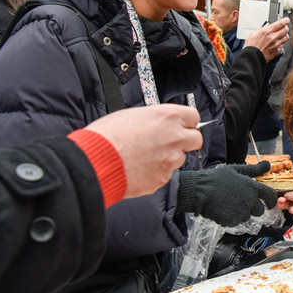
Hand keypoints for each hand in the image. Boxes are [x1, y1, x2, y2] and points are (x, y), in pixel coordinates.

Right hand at [84, 104, 201, 199]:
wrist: (96, 162)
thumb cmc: (107, 136)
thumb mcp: (132, 115)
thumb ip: (154, 119)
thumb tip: (160, 124)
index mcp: (168, 117)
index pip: (193, 117)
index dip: (186, 121)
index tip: (181, 124)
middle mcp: (175, 137)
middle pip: (195, 139)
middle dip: (185, 140)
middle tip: (169, 142)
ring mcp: (171, 160)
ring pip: (179, 158)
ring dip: (168, 157)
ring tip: (145, 156)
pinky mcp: (163, 178)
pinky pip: (165, 173)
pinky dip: (156, 171)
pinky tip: (139, 168)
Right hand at [176, 160, 277, 225]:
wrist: (199, 190)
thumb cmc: (216, 179)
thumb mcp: (236, 170)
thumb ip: (254, 169)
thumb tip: (268, 164)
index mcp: (252, 187)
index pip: (270, 196)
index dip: (272, 201)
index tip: (269, 204)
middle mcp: (249, 200)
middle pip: (259, 210)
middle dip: (253, 209)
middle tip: (239, 202)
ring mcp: (241, 211)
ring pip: (246, 217)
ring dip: (240, 213)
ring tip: (226, 203)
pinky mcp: (232, 220)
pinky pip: (235, 222)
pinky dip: (229, 218)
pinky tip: (221, 209)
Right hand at [243, 17, 289, 60]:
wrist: (252, 58)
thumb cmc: (251, 46)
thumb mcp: (254, 34)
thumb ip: (262, 29)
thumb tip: (267, 25)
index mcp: (267, 31)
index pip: (281, 23)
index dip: (285, 20)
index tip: (286, 20)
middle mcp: (273, 37)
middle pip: (286, 30)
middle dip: (285, 27)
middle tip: (283, 27)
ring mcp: (276, 45)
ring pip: (286, 37)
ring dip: (284, 35)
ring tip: (281, 35)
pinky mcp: (277, 51)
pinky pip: (283, 44)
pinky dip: (281, 42)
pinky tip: (277, 42)